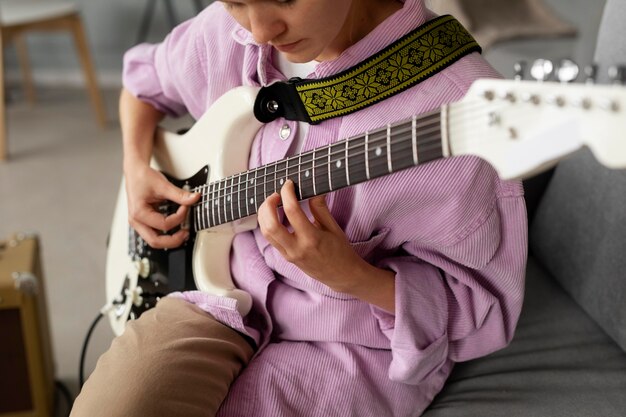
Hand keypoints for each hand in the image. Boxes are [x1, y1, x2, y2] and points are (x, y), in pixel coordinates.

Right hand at [125, 163, 199, 248]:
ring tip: (183, 233)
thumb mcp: (163, 185)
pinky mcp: (143, 222)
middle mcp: (136, 221)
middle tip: (186, 233)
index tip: (186, 207)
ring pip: (154, 240)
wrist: (135, 172)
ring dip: (170, 240)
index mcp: (139, 213)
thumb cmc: (143, 177)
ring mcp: (139, 223)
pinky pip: (155, 233)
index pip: (164, 224)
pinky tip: (176, 228)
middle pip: (155, 241)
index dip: (179, 217)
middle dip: (173, 240)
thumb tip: (195, 198)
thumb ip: (180, 194)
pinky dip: (166, 234)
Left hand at [258, 180, 394, 310]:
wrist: (341, 275)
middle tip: (275, 195)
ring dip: (264, 215)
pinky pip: (271, 239)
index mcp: (312, 238)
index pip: (292, 211)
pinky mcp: (286, 257)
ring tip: (273, 203)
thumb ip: (320, 208)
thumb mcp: (333, 227)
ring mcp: (289, 255)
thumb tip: (312, 189)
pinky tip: (276, 215)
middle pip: (270, 225)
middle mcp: (297, 248)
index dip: (287, 193)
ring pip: (266, 233)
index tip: (289, 184)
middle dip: (267, 205)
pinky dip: (269, 224)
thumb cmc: (340, 250)